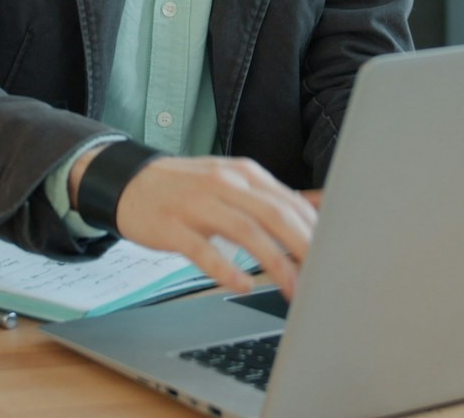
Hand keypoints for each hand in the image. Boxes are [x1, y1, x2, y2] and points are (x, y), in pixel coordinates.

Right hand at [110, 156, 318, 298]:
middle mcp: (225, 184)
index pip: (290, 202)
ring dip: (274, 263)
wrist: (130, 182)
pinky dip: (226, 268)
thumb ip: (274, 196)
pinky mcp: (174, 226)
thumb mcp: (233, 182)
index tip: (333, 257)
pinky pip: (203, 249)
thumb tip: (320, 205)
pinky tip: (243, 284)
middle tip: (322, 276)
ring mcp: (198, 204)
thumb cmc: (187, 188)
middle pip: (275, 214)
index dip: (315, 231)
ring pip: (246, 231)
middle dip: (304, 247)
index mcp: (245, 174)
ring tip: (291, 288)